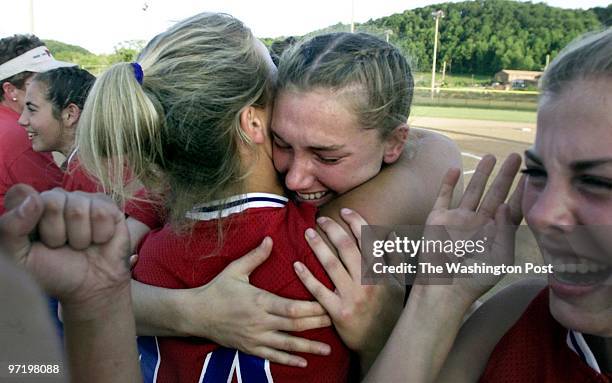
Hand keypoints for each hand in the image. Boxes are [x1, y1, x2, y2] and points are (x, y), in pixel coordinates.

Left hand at [0, 185, 130, 317]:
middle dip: (57, 232)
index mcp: (30, 207)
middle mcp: (57, 198)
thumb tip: (34, 199)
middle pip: (52, 201)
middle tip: (61, 246)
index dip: (28, 218)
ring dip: (80, 237)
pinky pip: (101, 213)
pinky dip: (100, 234)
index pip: (22, 194)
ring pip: (78, 209)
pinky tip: (98, 240)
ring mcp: (84, 200)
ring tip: (81, 246)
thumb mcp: (19, 258)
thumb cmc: (53, 272)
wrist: (90, 288)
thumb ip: (10, 228)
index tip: (35, 240)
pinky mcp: (108, 206)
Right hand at [179, 237, 332, 367]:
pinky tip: (304, 363)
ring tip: (328, 350)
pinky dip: (289, 360)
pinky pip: (273, 356)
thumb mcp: (235, 270)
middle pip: (294, 325)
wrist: (195, 314)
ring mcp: (255, 337)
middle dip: (317, 324)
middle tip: (337, 321)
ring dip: (309, 347)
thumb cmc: (217, 289)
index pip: (291, 307)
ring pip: (287, 344)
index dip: (312, 308)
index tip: (329, 304)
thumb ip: (255, 256)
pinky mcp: (250, 348)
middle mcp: (259, 321)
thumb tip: (270, 238)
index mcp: (259, 300)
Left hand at [294, 209, 403, 369]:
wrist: (381, 344)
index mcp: (382, 273)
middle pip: (347, 248)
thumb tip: (391, 234)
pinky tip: (296, 265)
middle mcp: (368, 283)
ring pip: (331, 265)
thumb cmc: (389, 312)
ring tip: (308, 233)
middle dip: (333, 229)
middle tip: (322, 220)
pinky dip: (307, 277)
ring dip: (318, 246)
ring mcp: (352, 297)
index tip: (345, 211)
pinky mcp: (337, 312)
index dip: (356, 221)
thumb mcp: (398, 285)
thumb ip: (394, 259)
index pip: (369, 239)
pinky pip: (318, 291)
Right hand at [421, 154, 522, 303]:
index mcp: (495, 235)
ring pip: (472, 191)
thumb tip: (505, 204)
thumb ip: (505, 230)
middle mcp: (478, 224)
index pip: (512, 209)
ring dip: (480, 174)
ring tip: (490, 156)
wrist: (442, 287)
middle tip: (516, 157)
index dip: (522, 193)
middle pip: (495, 195)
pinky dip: (447, 183)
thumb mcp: (500, 257)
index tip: (531, 175)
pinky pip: (443, 197)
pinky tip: (453, 168)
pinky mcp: (438, 219)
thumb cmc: (474, 278)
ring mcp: (458, 220)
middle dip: (505, 176)